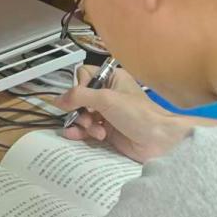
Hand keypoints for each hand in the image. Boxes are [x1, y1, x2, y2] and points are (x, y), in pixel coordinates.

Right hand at [56, 66, 216, 162]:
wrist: (158, 141)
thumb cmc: (141, 115)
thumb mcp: (106, 99)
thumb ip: (79, 96)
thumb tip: (58, 100)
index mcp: (112, 79)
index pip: (83, 76)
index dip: (80, 88)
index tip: (84, 99)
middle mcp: (109, 94)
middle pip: (79, 98)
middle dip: (81, 111)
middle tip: (91, 119)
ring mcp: (107, 113)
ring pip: (81, 115)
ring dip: (84, 124)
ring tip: (96, 131)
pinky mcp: (107, 131)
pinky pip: (86, 130)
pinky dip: (81, 133)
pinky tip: (77, 136)